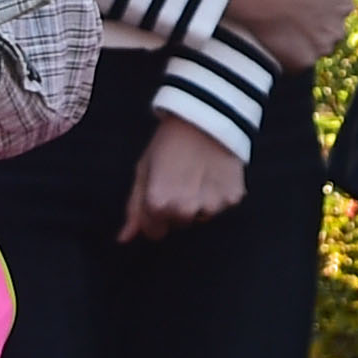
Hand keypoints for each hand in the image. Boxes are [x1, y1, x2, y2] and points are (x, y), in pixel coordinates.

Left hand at [119, 117, 251, 241]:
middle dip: (177, 209)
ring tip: (199, 175)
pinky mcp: (233, 198)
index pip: (154, 232)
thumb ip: (134, 208)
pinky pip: (222, 206)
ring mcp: (211, 206)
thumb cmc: (168, 142)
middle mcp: (185, 210)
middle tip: (180, 181)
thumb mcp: (144, 170)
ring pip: (201, 216)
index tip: (160, 195)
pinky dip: (218, 194)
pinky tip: (214, 174)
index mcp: (158, 204)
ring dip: (199, 202)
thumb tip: (124, 239)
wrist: (206, 118)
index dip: (154, 215)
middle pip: (179, 224)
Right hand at [222, 0, 353, 70]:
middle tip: (292, 14)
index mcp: (344, 6)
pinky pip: (295, 63)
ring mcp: (319, 49)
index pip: (338, 9)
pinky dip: (287, 54)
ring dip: (304, 41)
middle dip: (316, 26)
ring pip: (314, 48)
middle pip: (329, 32)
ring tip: (282, 27)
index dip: (320, 4)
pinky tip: (275, 39)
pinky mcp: (300, 63)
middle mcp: (337, 30)